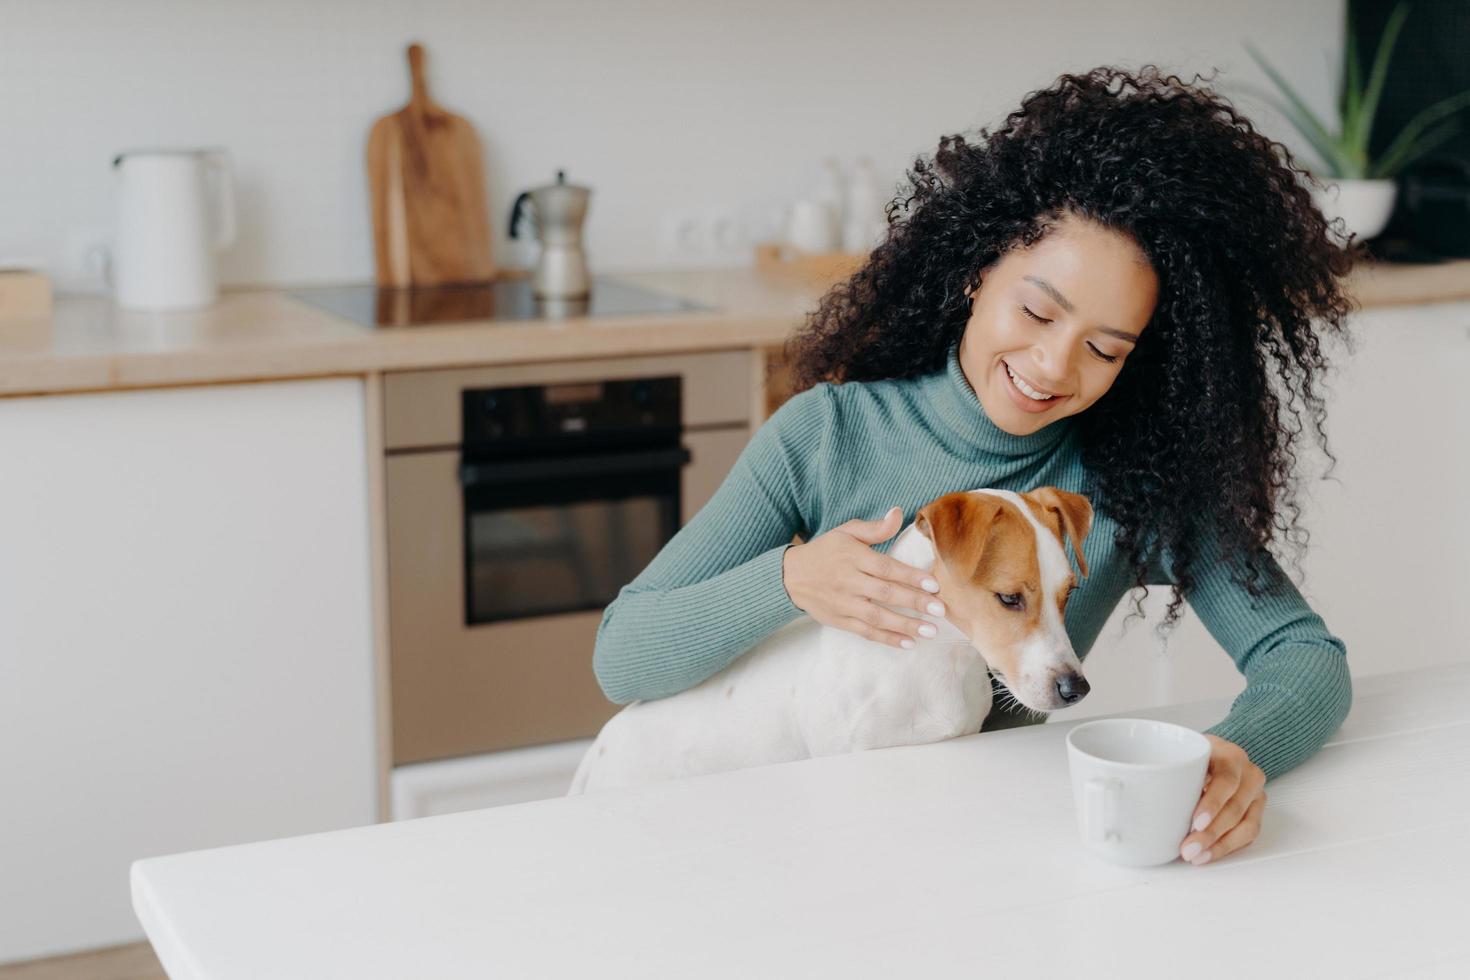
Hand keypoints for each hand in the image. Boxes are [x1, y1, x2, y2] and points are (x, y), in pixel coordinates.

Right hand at [781, 505, 945, 649]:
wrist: (789, 576)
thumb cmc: (825, 551)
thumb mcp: (846, 532)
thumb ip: (875, 528)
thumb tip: (899, 513)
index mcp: (853, 557)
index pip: (886, 568)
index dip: (911, 576)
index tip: (934, 585)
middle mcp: (848, 581)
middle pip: (885, 593)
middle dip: (914, 602)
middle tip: (941, 611)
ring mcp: (843, 603)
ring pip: (877, 616)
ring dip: (905, 625)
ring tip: (930, 631)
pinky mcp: (839, 620)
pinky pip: (865, 632)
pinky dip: (886, 638)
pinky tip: (908, 643)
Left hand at [1179, 734, 1266, 865]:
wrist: (1216, 755)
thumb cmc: (1194, 756)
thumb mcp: (1182, 755)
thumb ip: (1170, 771)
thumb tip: (1136, 791)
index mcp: (1229, 756)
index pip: (1226, 780)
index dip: (1212, 803)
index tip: (1196, 822)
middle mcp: (1248, 773)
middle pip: (1234, 807)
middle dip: (1211, 833)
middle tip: (1189, 848)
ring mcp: (1255, 793)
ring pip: (1245, 825)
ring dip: (1219, 845)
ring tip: (1197, 856)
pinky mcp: (1256, 810)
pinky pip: (1248, 834)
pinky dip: (1228, 847)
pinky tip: (1209, 853)